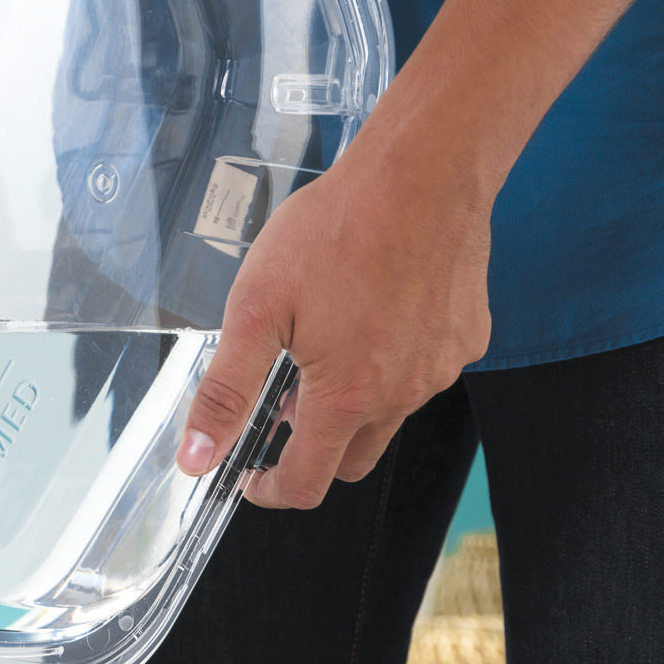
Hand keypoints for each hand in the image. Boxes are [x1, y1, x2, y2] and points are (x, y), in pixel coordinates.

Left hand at [176, 137, 492, 508]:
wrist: (422, 173)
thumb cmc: (336, 230)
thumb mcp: (255, 309)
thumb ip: (226, 390)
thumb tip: (196, 457)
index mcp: (346, 397)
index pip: (307, 482)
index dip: (271, 490)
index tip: (251, 477)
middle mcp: (402, 394)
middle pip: (352, 458)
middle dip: (312, 449)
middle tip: (281, 404)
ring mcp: (441, 368)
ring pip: (390, 413)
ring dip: (354, 403)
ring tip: (323, 347)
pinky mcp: (467, 337)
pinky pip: (425, 370)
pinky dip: (393, 363)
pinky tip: (372, 314)